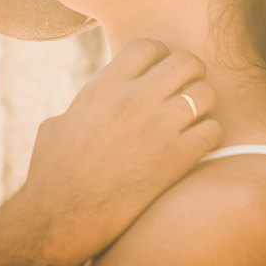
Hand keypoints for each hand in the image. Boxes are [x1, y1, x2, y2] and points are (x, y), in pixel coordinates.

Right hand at [17, 39, 220, 265]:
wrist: (59, 220)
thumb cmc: (52, 175)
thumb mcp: (55, 126)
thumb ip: (81, 106)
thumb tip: (87, 105)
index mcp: (102, 87)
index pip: (149, 46)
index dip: (160, 56)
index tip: (160, 73)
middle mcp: (131, 99)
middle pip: (186, 61)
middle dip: (191, 74)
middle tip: (186, 92)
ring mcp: (156, 128)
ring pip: (205, 94)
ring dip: (203, 106)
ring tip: (194, 120)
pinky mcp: (174, 160)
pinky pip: (213, 131)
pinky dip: (209, 137)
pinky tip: (195, 147)